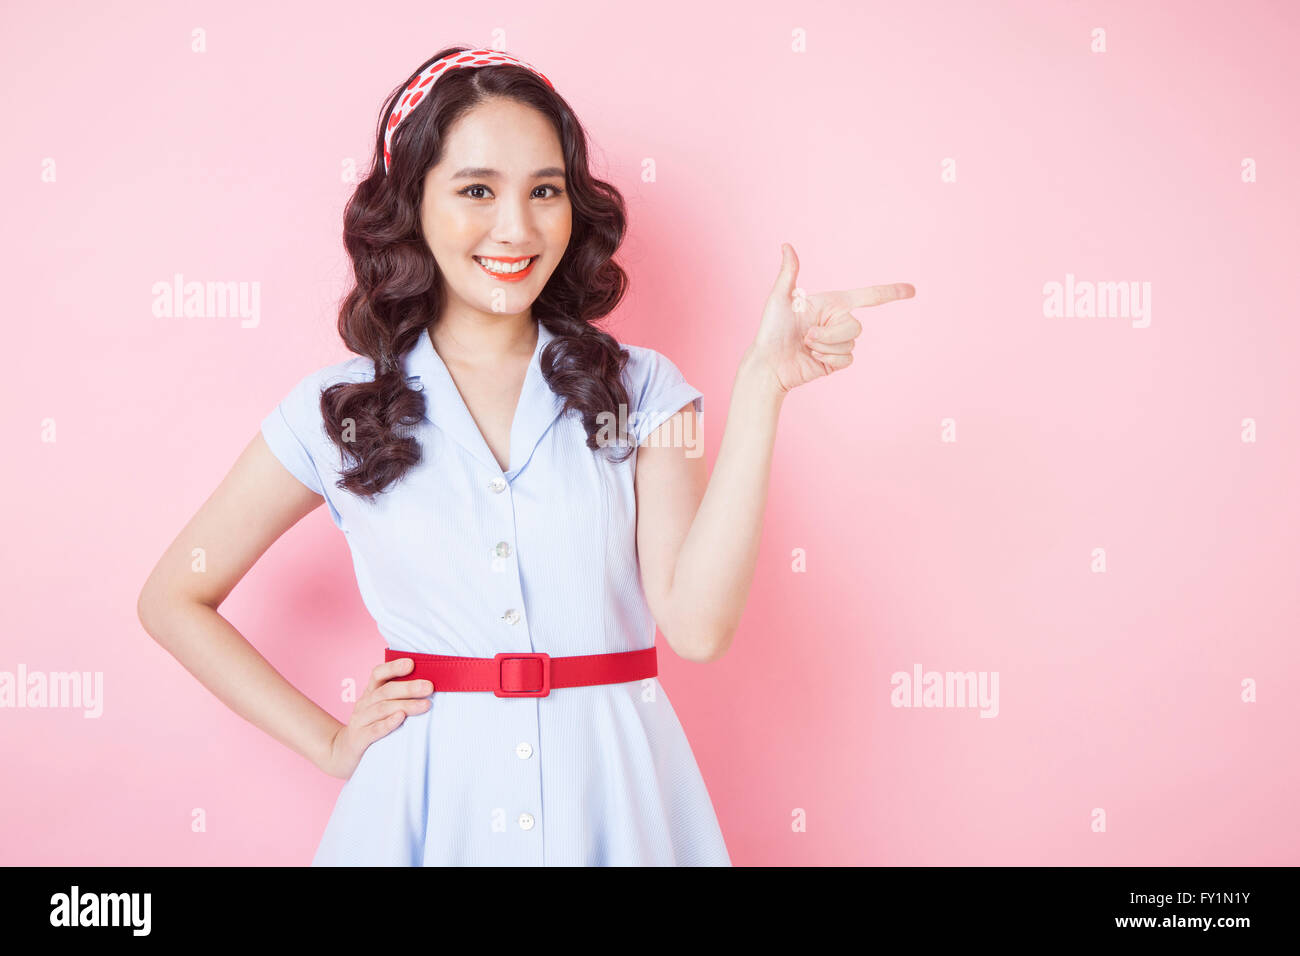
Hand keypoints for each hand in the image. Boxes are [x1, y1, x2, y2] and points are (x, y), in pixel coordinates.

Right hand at [318, 657, 432, 779]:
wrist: (344, 753)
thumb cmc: (372, 726)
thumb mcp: (381, 708)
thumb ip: (398, 697)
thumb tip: (429, 685)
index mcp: (370, 693)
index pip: (378, 674)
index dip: (393, 667)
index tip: (411, 663)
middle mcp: (364, 704)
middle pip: (386, 691)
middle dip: (409, 687)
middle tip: (429, 686)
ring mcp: (360, 721)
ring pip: (383, 709)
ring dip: (406, 705)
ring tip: (426, 704)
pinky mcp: (359, 739)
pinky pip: (374, 729)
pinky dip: (388, 723)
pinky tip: (401, 718)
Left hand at [750, 243, 914, 392]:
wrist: (769, 364)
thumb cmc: (770, 330)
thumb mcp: (779, 299)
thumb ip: (789, 273)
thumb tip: (786, 245)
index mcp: (830, 304)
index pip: (866, 297)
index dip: (890, 293)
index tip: (912, 290)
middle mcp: (837, 322)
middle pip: (856, 326)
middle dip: (830, 334)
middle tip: (807, 336)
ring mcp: (838, 342)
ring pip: (851, 342)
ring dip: (826, 346)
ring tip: (806, 346)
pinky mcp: (836, 361)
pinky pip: (847, 358)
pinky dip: (829, 358)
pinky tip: (813, 357)